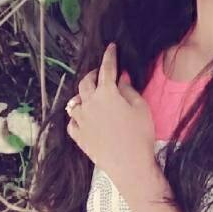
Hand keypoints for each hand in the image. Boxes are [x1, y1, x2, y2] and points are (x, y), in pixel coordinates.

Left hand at [66, 43, 155, 178]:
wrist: (130, 165)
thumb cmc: (140, 133)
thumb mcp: (140, 106)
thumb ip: (128, 89)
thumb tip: (120, 79)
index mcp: (106, 93)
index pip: (106, 68)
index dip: (109, 55)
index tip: (111, 46)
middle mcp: (89, 104)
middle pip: (85, 82)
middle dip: (93, 73)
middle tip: (101, 73)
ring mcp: (81, 121)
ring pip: (75, 101)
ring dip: (83, 94)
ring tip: (92, 95)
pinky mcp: (78, 137)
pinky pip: (72, 121)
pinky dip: (77, 116)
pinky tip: (84, 117)